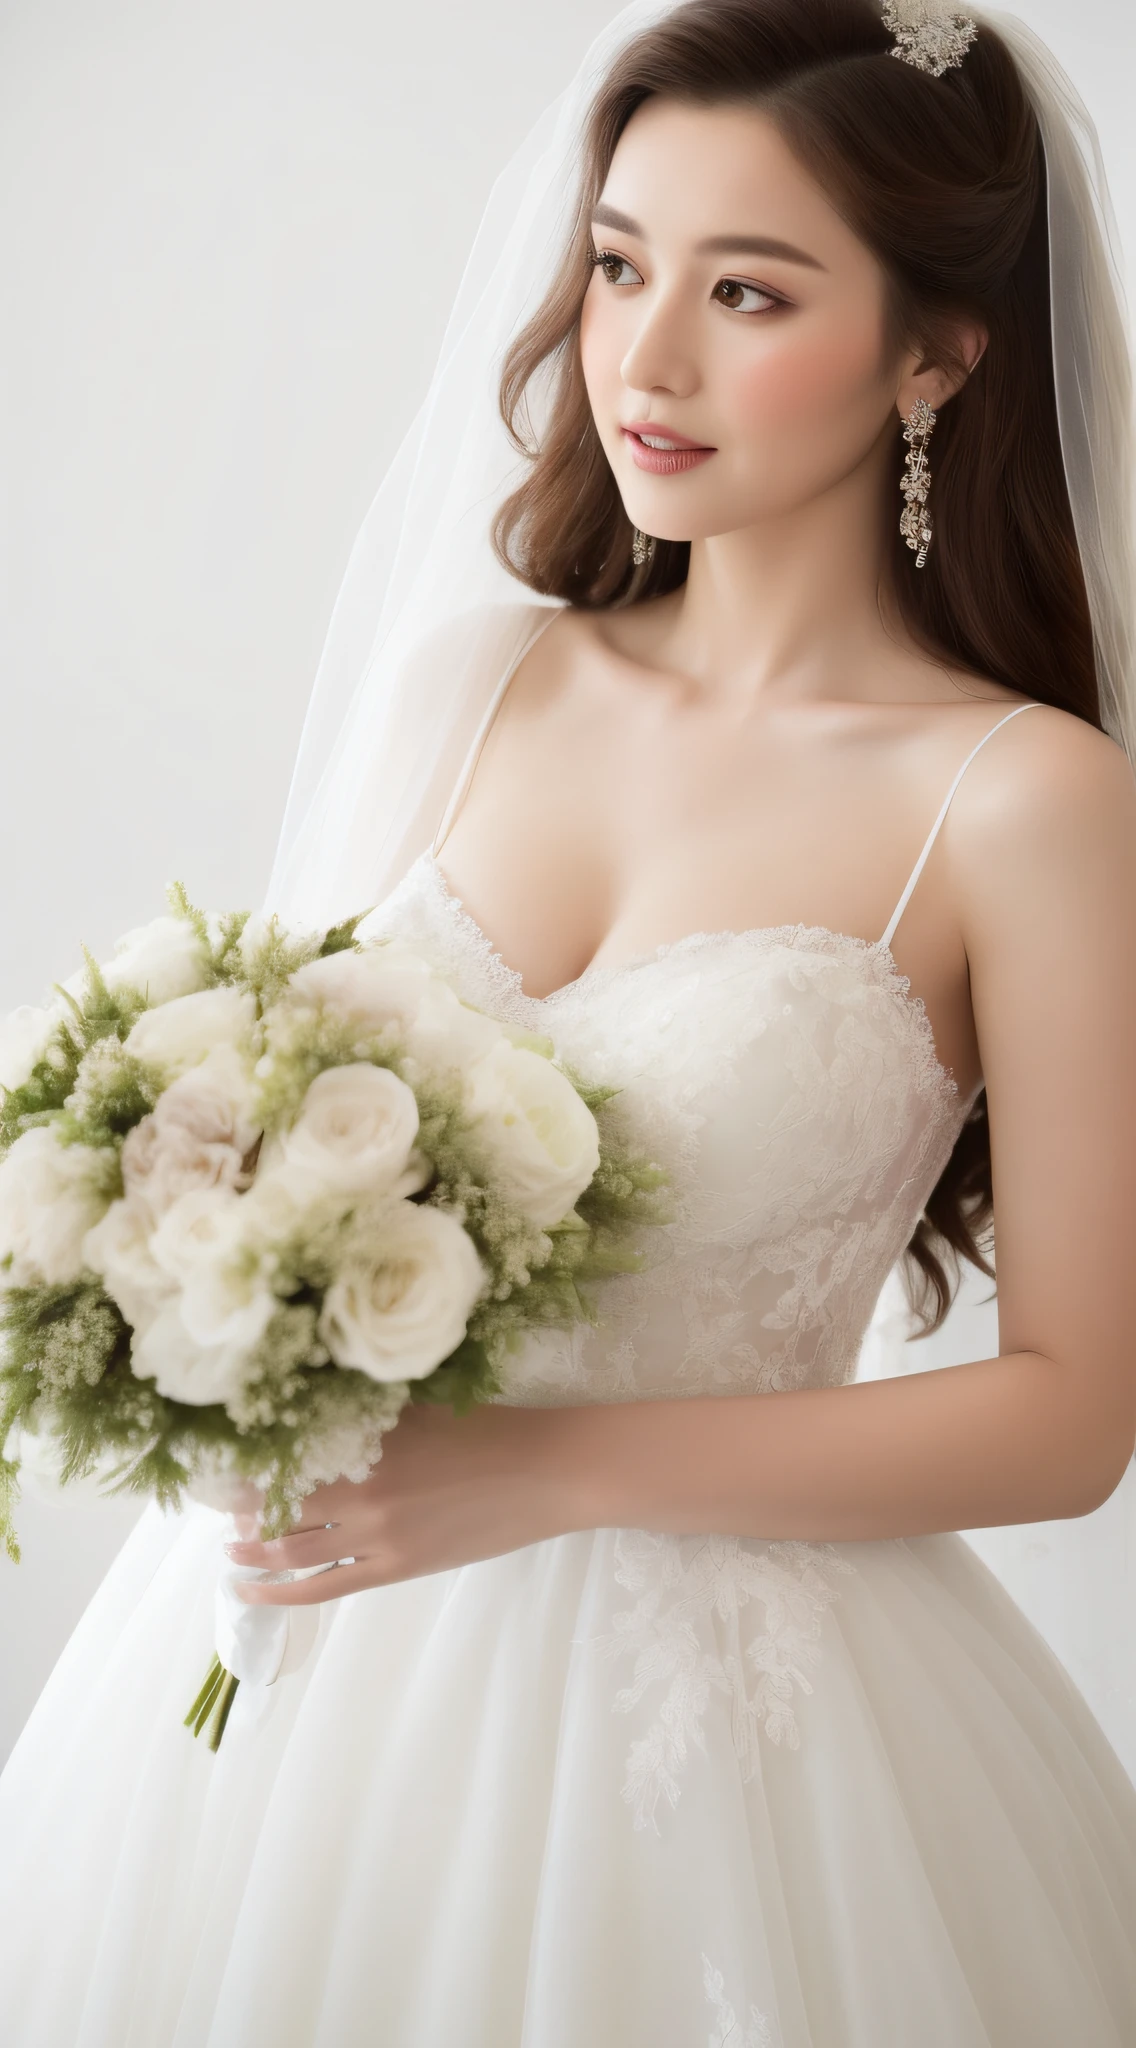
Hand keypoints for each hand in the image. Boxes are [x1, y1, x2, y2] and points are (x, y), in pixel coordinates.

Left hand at [223, 1398, 586, 1605]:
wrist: (546, 1474)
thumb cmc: (490, 1428)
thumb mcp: (424, 1405)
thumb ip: (370, 1409)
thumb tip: (315, 1402)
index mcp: (370, 1442)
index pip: (287, 1456)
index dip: (246, 1464)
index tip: (218, 1461)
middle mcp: (365, 1490)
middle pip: (280, 1504)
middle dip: (242, 1507)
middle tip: (215, 1504)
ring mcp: (379, 1536)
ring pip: (295, 1549)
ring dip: (254, 1549)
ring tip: (229, 1548)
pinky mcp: (397, 1568)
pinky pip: (324, 1588)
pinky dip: (282, 1592)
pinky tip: (252, 1589)